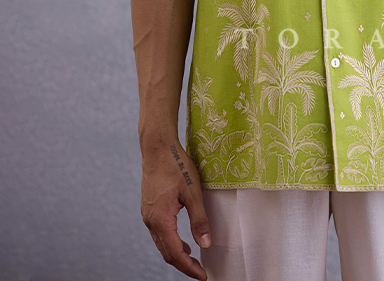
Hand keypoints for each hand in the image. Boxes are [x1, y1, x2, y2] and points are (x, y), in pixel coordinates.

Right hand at [140, 138, 210, 278]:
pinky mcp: (148, 208)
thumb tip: (205, 244)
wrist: (157, 147)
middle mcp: (150, 221)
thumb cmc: (176, 165)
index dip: (188, 268)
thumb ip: (199, 219)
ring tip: (193, 260)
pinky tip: (182, 240)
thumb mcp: (193, 192)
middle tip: (200, 272)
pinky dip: (171, 241)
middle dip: (183, 265)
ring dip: (176, 254)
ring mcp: (147, 214)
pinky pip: (159, 232)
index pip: (174, 253)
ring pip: (161, 243)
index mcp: (160, 219)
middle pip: (166, 252)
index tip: (202, 276)